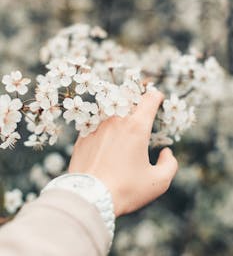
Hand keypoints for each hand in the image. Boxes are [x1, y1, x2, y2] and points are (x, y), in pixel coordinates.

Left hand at [68, 89, 177, 216]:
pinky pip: (96, 123)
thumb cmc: (126, 190)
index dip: (156, 96)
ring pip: (111, 111)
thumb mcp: (158, 182)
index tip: (158, 99)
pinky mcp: (83, 136)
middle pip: (129, 100)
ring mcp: (97, 126)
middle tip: (142, 112)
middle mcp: (116, 120)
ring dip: (119, 114)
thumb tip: (166, 152)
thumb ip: (170, 164)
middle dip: (138, 103)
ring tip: (122, 127)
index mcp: (136, 127)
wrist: (89, 198)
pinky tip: (106, 139)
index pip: (149, 99)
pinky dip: (104, 127)